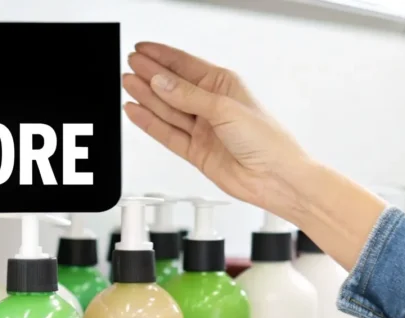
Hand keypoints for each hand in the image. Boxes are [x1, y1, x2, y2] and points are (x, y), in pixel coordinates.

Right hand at [123, 42, 311, 212]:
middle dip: (151, 74)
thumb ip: (189, 97)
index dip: (162, 57)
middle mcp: (212, 106)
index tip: (142, 51)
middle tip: (129, 64)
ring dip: (147, 96)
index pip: (186, 66)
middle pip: (173, 87)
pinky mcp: (196, 151)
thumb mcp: (225, 110)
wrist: (275, 179)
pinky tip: (137, 111)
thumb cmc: (267, 141)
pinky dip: (151, 123)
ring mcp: (203, 129)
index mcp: (224, 86)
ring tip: (128, 83)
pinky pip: (168, 133)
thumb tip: (162, 82)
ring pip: (168, 110)